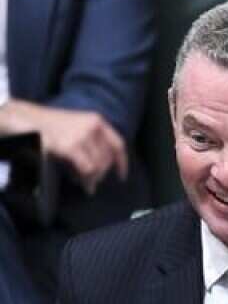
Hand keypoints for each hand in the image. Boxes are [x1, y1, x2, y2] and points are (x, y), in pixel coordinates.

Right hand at [0, 100, 127, 193]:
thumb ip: (92, 143)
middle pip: (108, 158)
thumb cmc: (51, 126)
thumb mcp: (77, 128)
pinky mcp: (72, 146)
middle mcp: (93, 126)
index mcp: (97, 120)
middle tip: (94, 183)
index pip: (118, 144)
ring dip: (93, 178)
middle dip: (102, 174)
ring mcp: (83, 136)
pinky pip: (88, 168)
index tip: (122, 176)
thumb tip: (102, 168)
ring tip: (85, 183)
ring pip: (99, 165)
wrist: (28, 120)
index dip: (122, 162)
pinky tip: (82, 183)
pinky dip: (86, 179)